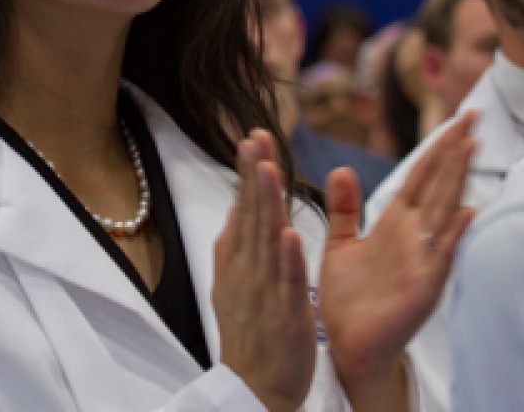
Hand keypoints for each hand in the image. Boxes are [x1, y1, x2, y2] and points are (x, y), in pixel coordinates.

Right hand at [213, 129, 315, 411]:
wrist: (253, 389)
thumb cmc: (249, 336)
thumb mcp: (233, 284)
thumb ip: (236, 247)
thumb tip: (237, 209)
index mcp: (236, 262)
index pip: (243, 208)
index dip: (248, 173)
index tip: (252, 138)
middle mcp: (245, 271)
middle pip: (251, 215)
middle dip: (254, 175)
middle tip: (256, 137)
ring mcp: (263, 292)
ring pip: (266, 241)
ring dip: (266, 204)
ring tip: (268, 169)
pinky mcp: (284, 316)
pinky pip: (287, 284)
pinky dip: (287, 260)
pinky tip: (290, 235)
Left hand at [318, 112, 476, 402]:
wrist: (348, 346)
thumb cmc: (349, 298)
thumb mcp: (341, 243)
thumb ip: (345, 207)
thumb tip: (343, 167)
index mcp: (396, 224)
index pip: (421, 176)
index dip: (437, 146)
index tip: (457, 116)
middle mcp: (415, 237)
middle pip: (439, 184)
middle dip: (455, 149)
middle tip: (475, 112)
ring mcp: (422, 260)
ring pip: (444, 211)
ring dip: (458, 179)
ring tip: (472, 145)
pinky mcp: (421, 288)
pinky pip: (441, 257)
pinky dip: (454, 236)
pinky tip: (468, 212)